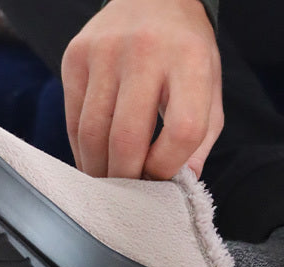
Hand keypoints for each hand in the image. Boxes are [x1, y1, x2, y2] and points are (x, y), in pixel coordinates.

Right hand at [61, 0, 222, 178]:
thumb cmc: (186, 51)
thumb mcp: (209, 86)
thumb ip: (201, 137)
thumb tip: (183, 184)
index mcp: (190, 61)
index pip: (182, 130)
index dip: (169, 167)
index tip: (163, 181)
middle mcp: (145, 53)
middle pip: (128, 138)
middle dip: (127, 179)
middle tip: (130, 197)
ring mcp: (104, 53)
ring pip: (93, 132)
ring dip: (99, 170)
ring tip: (109, 186)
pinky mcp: (75, 56)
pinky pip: (73, 118)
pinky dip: (81, 149)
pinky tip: (93, 161)